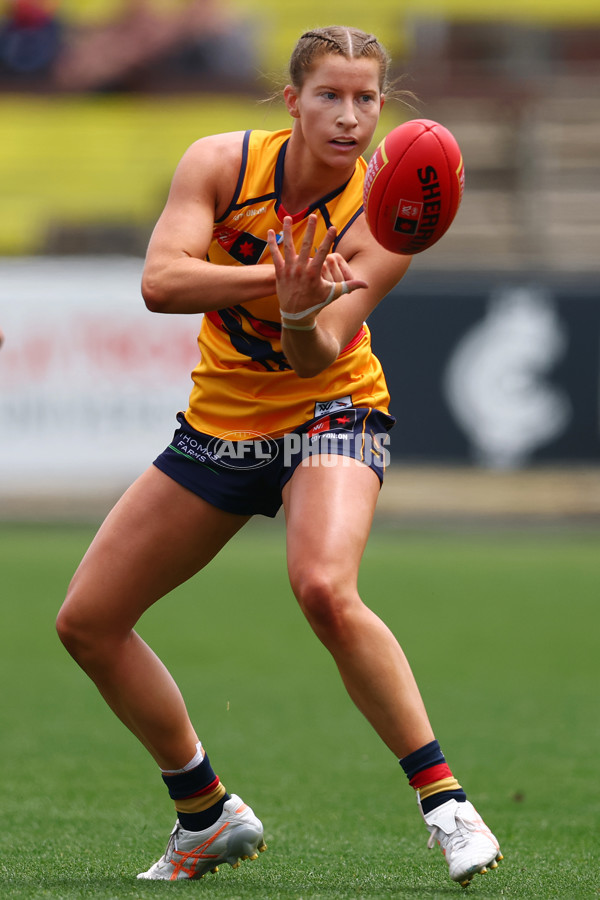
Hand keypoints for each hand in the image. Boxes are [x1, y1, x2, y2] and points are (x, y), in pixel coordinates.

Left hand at [267, 214, 367, 328]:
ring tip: (288, 217)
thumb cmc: (316, 304)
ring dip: (287, 231)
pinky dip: (272, 243)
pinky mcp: (279, 273)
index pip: (323, 252)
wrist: (296, 316)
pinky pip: (275, 255)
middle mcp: (301, 269)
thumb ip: (349, 287)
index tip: (332, 227)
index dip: (328, 238)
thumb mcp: (333, 294)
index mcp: (314, 273)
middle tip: (312, 215)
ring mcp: (289, 270)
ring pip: (287, 246)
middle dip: (309, 229)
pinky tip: (270, 232)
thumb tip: (366, 285)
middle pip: (305, 245)